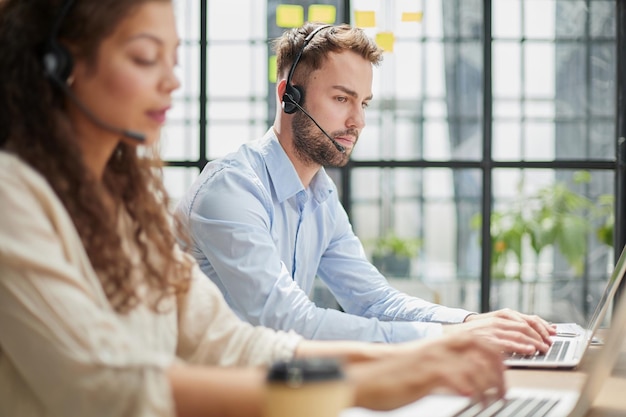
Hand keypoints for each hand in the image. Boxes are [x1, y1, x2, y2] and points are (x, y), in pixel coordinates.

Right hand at [345, 333, 505, 410]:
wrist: (364, 374)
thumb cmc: (389, 374)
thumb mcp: (421, 369)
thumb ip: (443, 372)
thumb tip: (464, 385)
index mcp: (439, 344)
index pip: (479, 342)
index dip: (497, 357)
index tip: (504, 375)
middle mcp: (439, 347)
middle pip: (484, 349)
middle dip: (500, 370)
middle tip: (504, 390)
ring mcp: (434, 359)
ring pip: (476, 366)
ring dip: (490, 385)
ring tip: (492, 402)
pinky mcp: (426, 373)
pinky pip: (459, 379)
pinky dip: (472, 390)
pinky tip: (474, 400)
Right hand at [444, 308, 556, 354]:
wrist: (452, 334)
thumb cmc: (474, 332)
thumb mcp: (493, 325)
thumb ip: (510, 328)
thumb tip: (530, 335)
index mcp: (503, 315)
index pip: (529, 318)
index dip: (544, 326)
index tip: (553, 333)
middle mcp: (500, 319)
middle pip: (527, 325)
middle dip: (541, 336)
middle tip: (550, 345)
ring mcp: (494, 328)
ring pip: (520, 333)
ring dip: (534, 342)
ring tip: (543, 349)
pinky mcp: (488, 338)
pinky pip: (508, 342)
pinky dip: (521, 346)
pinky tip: (529, 350)